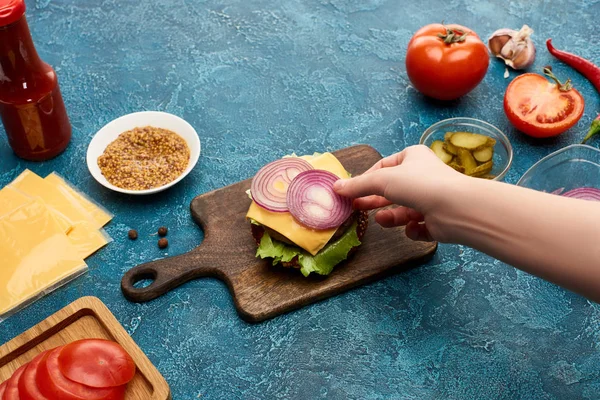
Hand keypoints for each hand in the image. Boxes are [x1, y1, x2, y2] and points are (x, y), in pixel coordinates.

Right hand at [334, 145, 465, 241]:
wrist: (456, 208)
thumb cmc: (419, 184)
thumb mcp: (382, 180)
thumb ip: (358, 185)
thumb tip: (336, 187)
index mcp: (413, 158)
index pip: (384, 166)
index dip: (366, 178)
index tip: (351, 191)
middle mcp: (423, 177)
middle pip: (392, 190)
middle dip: (375, 200)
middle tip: (355, 207)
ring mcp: (431, 200)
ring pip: (404, 210)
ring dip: (392, 216)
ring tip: (382, 221)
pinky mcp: (438, 221)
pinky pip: (418, 226)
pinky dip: (412, 229)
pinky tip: (413, 227)